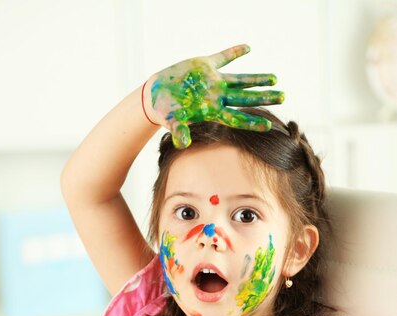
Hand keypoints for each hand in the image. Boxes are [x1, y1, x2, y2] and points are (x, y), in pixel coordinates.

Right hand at [144, 43, 283, 148]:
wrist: (156, 97)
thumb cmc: (165, 112)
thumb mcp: (172, 121)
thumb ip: (179, 131)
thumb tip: (182, 143)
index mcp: (212, 111)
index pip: (236, 117)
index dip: (252, 121)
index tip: (269, 125)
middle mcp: (217, 97)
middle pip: (245, 98)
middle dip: (264, 97)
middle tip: (283, 97)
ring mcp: (213, 82)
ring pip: (241, 80)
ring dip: (257, 79)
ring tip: (275, 79)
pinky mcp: (205, 66)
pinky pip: (223, 58)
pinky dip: (234, 52)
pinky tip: (248, 48)